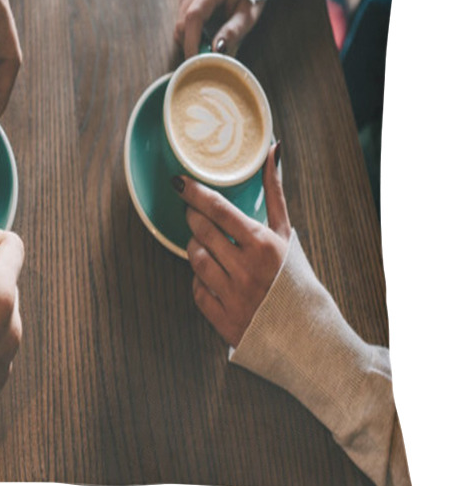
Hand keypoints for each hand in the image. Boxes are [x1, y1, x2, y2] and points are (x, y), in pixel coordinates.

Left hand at [173, 144, 289, 345]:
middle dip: (193, 219)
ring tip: (203, 243)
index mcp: (263, 245)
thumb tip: (272, 149)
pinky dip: (199, 281)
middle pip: (201, 232)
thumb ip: (274, 193)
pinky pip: (196, 291)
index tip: (179, 182)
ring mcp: (234, 296)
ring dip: (194, 247)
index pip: (219, 211)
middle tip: (194, 213)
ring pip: (195, 260)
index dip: (195, 193)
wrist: (307, 335)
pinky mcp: (224, 320)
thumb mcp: (286, 235)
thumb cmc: (294, 277)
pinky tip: (211, 275)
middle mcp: (247, 269)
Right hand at [174, 0, 262, 57]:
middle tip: (203, 55)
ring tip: (206, 41)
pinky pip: (181, 12)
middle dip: (189, 41)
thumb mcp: (249, 14)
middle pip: (182, 18)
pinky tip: (202, 29)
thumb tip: (215, 50)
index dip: (191, 41)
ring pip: (179, 17)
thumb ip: (233, 31)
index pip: (194, 15)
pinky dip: (188, 26)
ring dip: (188, 35)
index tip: (193, 59)